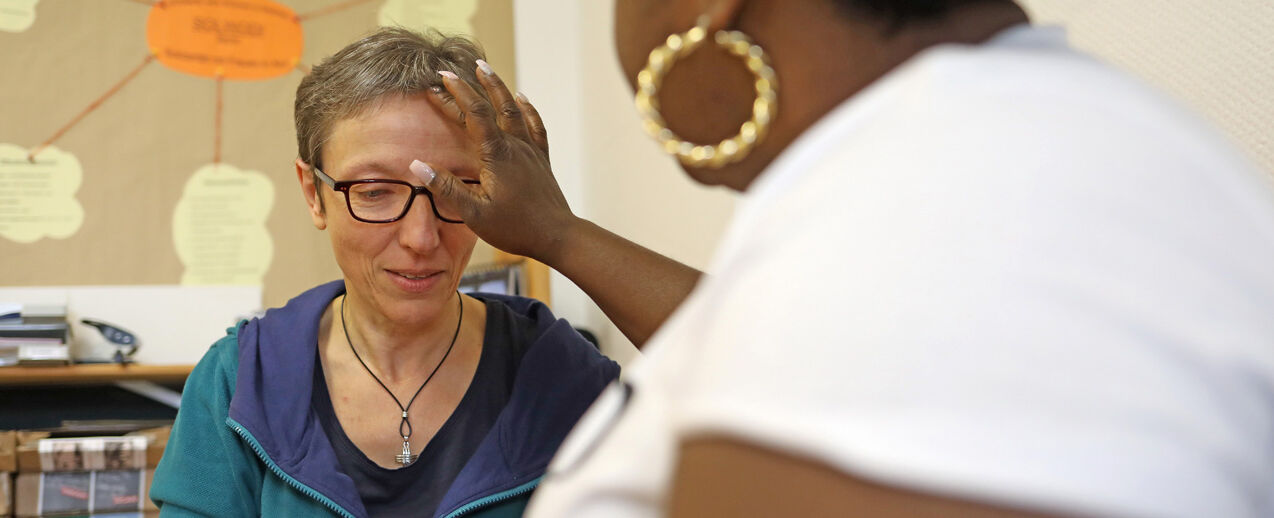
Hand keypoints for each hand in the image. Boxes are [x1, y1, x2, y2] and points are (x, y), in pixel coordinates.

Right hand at [412, 62, 576, 263]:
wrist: (557, 236)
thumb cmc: (515, 228)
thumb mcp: (474, 213)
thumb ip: (447, 187)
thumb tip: (417, 165)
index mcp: (497, 155)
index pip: (474, 115)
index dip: (456, 95)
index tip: (439, 81)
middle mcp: (515, 146)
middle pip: (492, 106)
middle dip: (470, 86)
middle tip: (450, 72)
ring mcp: (531, 150)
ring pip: (514, 109)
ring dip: (498, 87)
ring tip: (484, 69)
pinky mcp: (541, 159)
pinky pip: (534, 126)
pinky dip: (527, 108)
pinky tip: (522, 98)